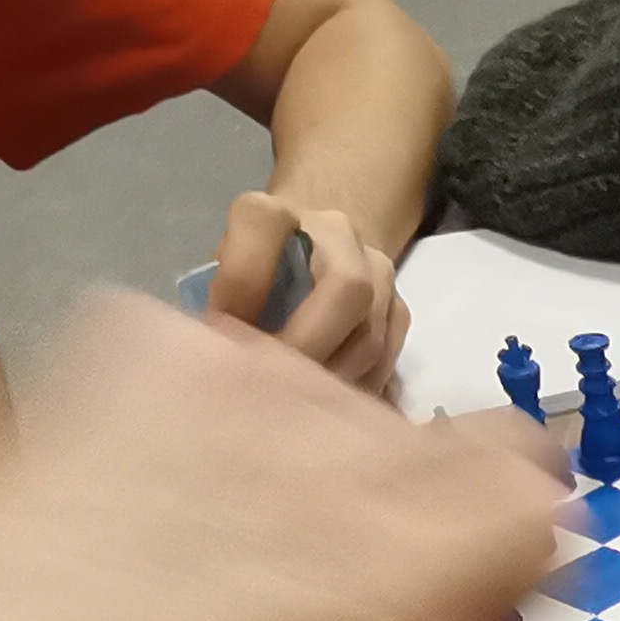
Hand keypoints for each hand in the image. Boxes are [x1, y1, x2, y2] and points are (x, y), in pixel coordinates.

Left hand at [211, 192, 408, 394]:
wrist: (310, 254)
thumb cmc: (250, 276)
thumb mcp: (221, 276)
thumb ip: (221, 302)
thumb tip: (228, 363)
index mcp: (275, 214)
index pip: (263, 227)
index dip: (242, 282)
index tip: (222, 328)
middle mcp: (336, 234)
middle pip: (348, 287)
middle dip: (309, 344)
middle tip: (275, 387)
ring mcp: (378, 271)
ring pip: (372, 334)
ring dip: (333, 378)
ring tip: (297, 406)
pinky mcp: (398, 310)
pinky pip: (386, 360)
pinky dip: (355, 390)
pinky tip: (325, 406)